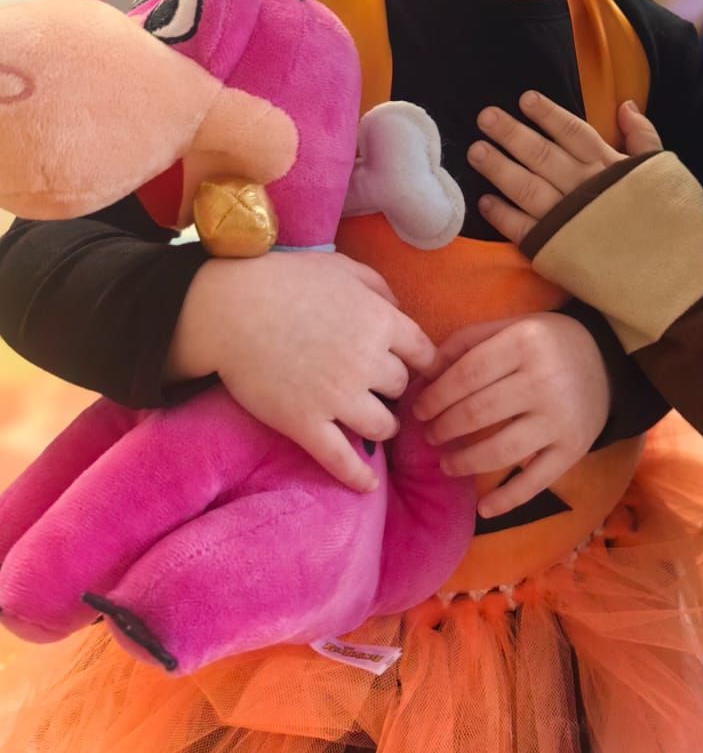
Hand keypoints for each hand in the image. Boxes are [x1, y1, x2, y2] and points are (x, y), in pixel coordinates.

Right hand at [168, 249, 437, 492]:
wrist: (230, 308)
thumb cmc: (286, 280)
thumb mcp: (343, 269)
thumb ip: (379, 288)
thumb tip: (399, 311)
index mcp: (380, 323)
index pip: (423, 353)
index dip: (416, 360)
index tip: (407, 364)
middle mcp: (367, 362)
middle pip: (401, 388)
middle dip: (392, 387)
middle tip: (378, 388)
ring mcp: (337, 397)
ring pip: (382, 426)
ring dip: (382, 425)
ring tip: (374, 423)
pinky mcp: (305, 423)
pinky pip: (341, 459)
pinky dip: (358, 476)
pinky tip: (368, 484)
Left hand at [413, 312, 610, 518]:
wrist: (607, 364)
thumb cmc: (547, 343)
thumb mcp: (511, 326)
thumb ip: (468, 341)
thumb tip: (426, 370)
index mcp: (525, 343)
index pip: (467, 374)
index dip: (436, 395)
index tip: (419, 409)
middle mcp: (544, 380)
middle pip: (478, 413)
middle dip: (444, 428)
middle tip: (429, 436)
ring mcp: (560, 419)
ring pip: (501, 449)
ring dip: (465, 462)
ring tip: (446, 464)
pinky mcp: (573, 450)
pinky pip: (536, 481)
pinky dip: (508, 500)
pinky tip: (483, 508)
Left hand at [468, 92, 662, 243]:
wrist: (671, 278)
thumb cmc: (668, 222)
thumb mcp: (663, 172)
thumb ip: (643, 137)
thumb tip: (625, 105)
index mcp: (610, 167)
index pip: (573, 132)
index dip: (548, 114)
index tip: (524, 98)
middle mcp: (585, 188)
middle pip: (542, 155)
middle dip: (512, 134)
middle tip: (485, 116)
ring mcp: (567, 220)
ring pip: (526, 187)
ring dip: (499, 169)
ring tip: (476, 151)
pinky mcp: (555, 250)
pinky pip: (523, 229)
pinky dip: (503, 215)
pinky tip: (485, 202)